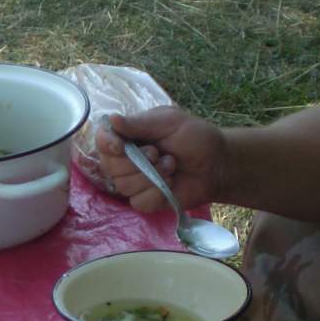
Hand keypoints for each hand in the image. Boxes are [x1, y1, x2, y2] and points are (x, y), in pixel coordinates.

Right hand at [93, 106, 226, 213]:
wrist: (217, 164)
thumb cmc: (195, 137)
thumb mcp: (170, 122)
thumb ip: (139, 123)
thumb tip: (111, 119)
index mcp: (128, 136)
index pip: (102, 141)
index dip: (107, 145)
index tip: (120, 146)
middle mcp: (125, 160)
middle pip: (110, 166)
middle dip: (136, 162)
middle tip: (159, 153)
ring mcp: (134, 182)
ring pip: (123, 186)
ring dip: (151, 176)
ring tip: (171, 165)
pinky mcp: (145, 200)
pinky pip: (139, 202)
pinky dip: (157, 193)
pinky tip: (171, 184)